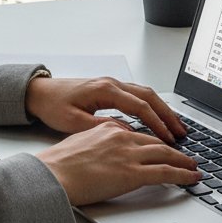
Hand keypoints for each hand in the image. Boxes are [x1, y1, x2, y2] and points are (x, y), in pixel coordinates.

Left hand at [24, 75, 187, 143]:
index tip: (169, 138)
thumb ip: (102, 128)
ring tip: (175, 128)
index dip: (157, 123)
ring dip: (162, 110)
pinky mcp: (109, 89)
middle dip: (168, 115)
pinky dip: (150, 107)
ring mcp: (111, 85)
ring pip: (145, 94)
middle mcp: (112, 84)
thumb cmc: (53, 106)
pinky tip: (156, 119)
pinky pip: (136, 96)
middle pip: (149, 96)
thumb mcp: (74, 122)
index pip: (140, 106)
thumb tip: (127, 134)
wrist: (39, 92)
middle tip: (182, 133)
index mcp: (105, 90)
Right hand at [36, 123, 200, 206]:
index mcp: (108, 129)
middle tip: (187, 155)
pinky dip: (183, 174)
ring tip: (193, 167)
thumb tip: (106, 154)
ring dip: (183, 160)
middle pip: (156, 141)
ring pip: (165, 154)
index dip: (154, 140)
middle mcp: (121, 136)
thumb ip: (98, 143)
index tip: (162, 146)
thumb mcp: (79, 144)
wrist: (52, 175)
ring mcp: (128, 154)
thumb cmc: (58, 165)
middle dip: (174, 148)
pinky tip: (192, 178)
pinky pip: (166, 172)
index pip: (139, 133)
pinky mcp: (132, 173)